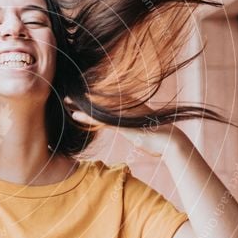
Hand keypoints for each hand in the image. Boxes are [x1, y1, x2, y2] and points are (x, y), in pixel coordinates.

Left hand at [64, 96, 189, 157]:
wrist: (171, 142)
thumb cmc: (158, 140)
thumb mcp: (142, 132)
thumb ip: (132, 128)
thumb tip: (130, 132)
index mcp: (132, 107)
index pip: (108, 99)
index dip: (93, 96)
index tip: (80, 95)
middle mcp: (127, 108)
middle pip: (100, 100)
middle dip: (84, 98)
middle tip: (67, 95)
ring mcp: (124, 116)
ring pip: (98, 108)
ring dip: (81, 106)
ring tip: (66, 102)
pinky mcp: (122, 125)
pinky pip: (101, 120)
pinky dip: (88, 118)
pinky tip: (76, 117)